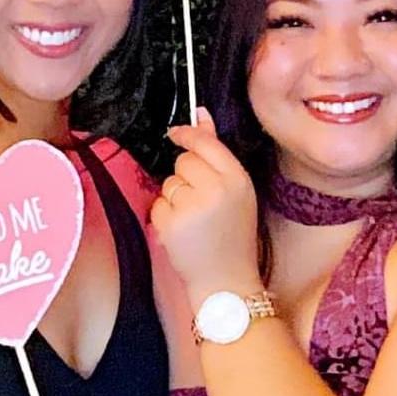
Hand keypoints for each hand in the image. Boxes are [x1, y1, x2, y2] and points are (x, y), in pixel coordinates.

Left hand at [150, 108, 262, 304]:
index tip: (176, 133)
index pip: (206, 143)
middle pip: (184, 161)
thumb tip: (200, 113)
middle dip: (185, 176)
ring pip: (169, 183)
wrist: (227, 282)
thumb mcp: (236, 193)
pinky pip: (158, 204)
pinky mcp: (172, 223)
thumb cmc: (232, 237)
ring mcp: (193, 207)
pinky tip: (182, 232)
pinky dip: (164, 217)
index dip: (188, 134)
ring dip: (175, 198)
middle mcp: (217, 189)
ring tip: (194, 221)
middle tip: (200, 202)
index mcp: (238, 179)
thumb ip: (217, 154)